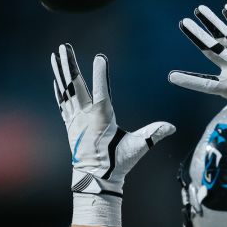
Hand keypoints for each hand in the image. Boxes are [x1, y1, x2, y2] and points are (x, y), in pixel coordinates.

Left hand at [51, 44, 174, 197]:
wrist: (95, 178)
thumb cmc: (117, 162)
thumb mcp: (137, 147)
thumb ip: (153, 135)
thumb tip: (171, 127)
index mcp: (102, 118)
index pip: (101, 91)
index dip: (100, 74)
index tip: (100, 57)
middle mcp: (85, 116)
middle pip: (75, 85)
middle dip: (70, 65)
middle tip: (63, 47)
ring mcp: (75, 119)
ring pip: (66, 90)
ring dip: (60, 72)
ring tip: (55, 55)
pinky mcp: (70, 125)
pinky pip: (62, 102)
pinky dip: (59, 88)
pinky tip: (56, 79)